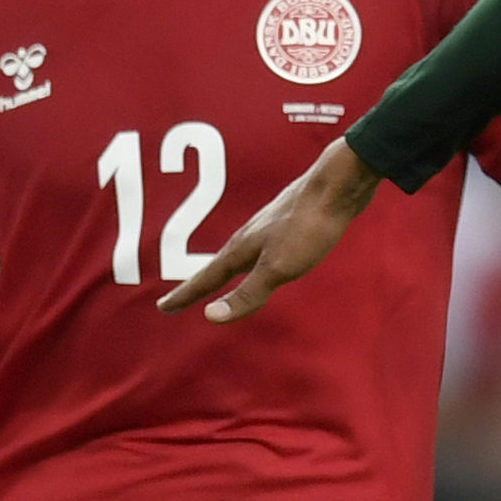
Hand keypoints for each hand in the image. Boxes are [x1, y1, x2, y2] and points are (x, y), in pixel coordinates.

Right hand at [157, 138, 379, 320]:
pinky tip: (262, 255)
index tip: (162, 308)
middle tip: (179, 298)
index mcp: (242, 249)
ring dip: (222, 269)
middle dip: (198, 284)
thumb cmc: (308, 226)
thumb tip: (210, 317)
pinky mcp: (289, 222)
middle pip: (217, 266)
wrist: (338, 184)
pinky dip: (249, 259)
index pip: (206, 279)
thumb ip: (247, 294)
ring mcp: (269, 226)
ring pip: (238, 254)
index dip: (184, 296)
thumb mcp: (278, 268)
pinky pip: (260, 246)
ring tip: (215, 279)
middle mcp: (249, 235)